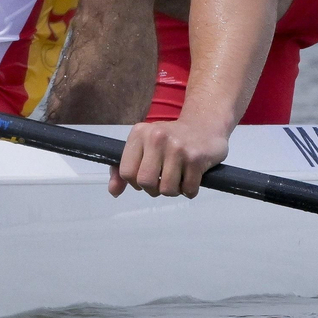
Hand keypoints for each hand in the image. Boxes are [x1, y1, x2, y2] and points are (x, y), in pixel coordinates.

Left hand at [110, 118, 228, 198]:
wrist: (204, 125)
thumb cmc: (170, 139)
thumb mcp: (144, 145)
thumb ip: (124, 168)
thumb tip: (113, 192)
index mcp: (139, 133)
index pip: (126, 172)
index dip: (135, 182)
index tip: (146, 176)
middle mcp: (156, 137)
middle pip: (145, 183)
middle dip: (154, 189)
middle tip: (162, 180)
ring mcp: (177, 147)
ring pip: (166, 190)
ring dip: (173, 190)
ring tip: (178, 178)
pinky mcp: (196, 158)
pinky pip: (188, 190)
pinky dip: (189, 190)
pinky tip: (191, 177)